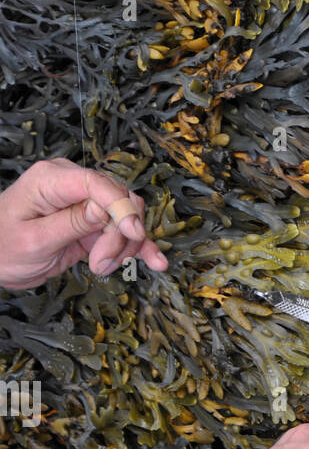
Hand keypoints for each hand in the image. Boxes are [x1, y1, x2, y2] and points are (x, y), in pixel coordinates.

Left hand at [0, 157, 168, 289]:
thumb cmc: (3, 247)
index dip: (120, 206)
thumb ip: (71, 223)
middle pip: (117, 199)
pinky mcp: (91, 223)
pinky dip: (137, 247)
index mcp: (51, 180)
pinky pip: (121, 231)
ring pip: (125, 217)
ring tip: (102, 268)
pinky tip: (154, 261)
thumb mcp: (35, 240)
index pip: (96, 183)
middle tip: (103, 263)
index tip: (134, 233)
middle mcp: (70, 185)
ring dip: (123, 246)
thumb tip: (104, 209)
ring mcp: (83, 203)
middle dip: (119, 235)